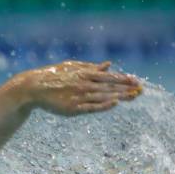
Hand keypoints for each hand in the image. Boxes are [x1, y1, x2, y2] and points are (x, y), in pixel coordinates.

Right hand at [9, 60, 141, 115]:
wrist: (34, 87)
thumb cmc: (53, 76)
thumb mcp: (72, 67)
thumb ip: (91, 67)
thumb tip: (109, 65)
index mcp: (84, 73)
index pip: (109, 77)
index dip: (123, 79)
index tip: (136, 81)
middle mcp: (84, 84)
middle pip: (109, 87)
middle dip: (126, 88)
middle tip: (140, 90)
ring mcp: (78, 96)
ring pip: (103, 96)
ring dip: (119, 96)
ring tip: (133, 97)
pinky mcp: (72, 108)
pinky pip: (91, 107)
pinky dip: (103, 105)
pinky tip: (114, 104)